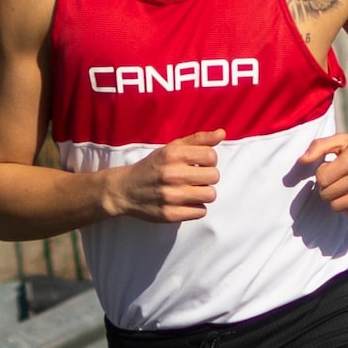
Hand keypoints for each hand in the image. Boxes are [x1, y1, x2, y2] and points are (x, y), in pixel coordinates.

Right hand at [105, 130, 224, 221]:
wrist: (125, 190)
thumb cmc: (153, 167)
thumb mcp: (171, 148)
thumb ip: (198, 140)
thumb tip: (222, 133)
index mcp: (173, 154)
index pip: (211, 156)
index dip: (209, 160)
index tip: (199, 164)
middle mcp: (172, 174)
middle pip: (214, 176)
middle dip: (207, 177)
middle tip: (195, 178)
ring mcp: (171, 196)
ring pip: (210, 195)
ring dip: (203, 193)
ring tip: (191, 190)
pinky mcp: (170, 214)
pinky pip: (201, 212)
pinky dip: (195, 208)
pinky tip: (184, 202)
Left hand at [296, 125, 347, 221]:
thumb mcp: (344, 139)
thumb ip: (319, 146)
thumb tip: (301, 161)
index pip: (321, 178)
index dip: (321, 174)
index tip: (330, 168)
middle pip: (327, 195)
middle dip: (326, 188)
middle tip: (336, 180)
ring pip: (338, 207)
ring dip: (337, 199)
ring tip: (345, 188)